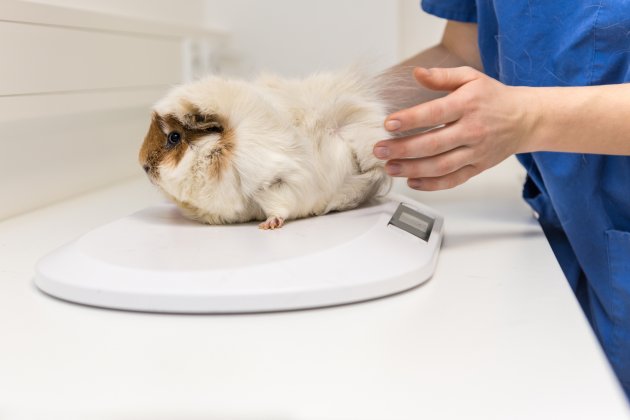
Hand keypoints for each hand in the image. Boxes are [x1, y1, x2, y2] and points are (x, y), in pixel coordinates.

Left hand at [374, 66, 537, 190]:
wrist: (526, 118)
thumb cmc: (493, 96)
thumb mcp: (470, 77)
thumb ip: (442, 76)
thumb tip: (416, 73)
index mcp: (468, 105)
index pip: (435, 113)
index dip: (410, 119)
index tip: (388, 123)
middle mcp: (472, 130)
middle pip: (433, 144)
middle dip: (403, 149)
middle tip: (379, 150)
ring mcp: (476, 152)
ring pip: (440, 166)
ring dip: (412, 169)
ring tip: (389, 167)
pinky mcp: (478, 168)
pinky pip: (453, 180)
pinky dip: (432, 185)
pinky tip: (411, 181)